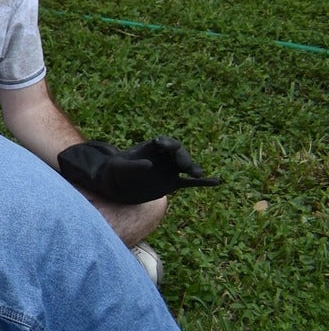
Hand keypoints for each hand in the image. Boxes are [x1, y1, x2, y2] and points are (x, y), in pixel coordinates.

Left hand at [58, 138, 222, 204]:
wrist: (115, 187)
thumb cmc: (115, 173)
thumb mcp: (119, 168)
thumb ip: (133, 165)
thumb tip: (149, 164)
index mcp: (152, 148)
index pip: (165, 143)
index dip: (168, 144)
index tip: (165, 146)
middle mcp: (164, 158)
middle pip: (179, 154)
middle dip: (183, 158)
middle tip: (185, 166)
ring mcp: (169, 171)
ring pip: (186, 168)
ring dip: (193, 169)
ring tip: (198, 174)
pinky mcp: (172, 184)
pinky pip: (190, 183)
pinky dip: (203, 183)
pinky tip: (217, 182)